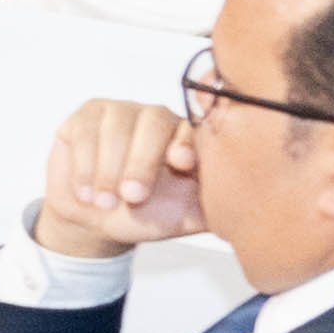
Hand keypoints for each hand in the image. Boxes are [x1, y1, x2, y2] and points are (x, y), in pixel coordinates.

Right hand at [33, 97, 204, 257]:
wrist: (95, 220)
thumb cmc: (144, 215)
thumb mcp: (185, 217)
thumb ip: (215, 206)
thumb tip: (249, 202)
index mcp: (185, 137)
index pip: (192, 127)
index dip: (185, 141)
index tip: (181, 163)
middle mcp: (155, 118)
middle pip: (154, 121)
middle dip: (142, 162)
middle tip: (133, 197)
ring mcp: (119, 112)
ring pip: (116, 126)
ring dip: (108, 169)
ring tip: (104, 202)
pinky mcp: (85, 117)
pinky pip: (85, 131)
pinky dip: (84, 166)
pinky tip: (86, 191)